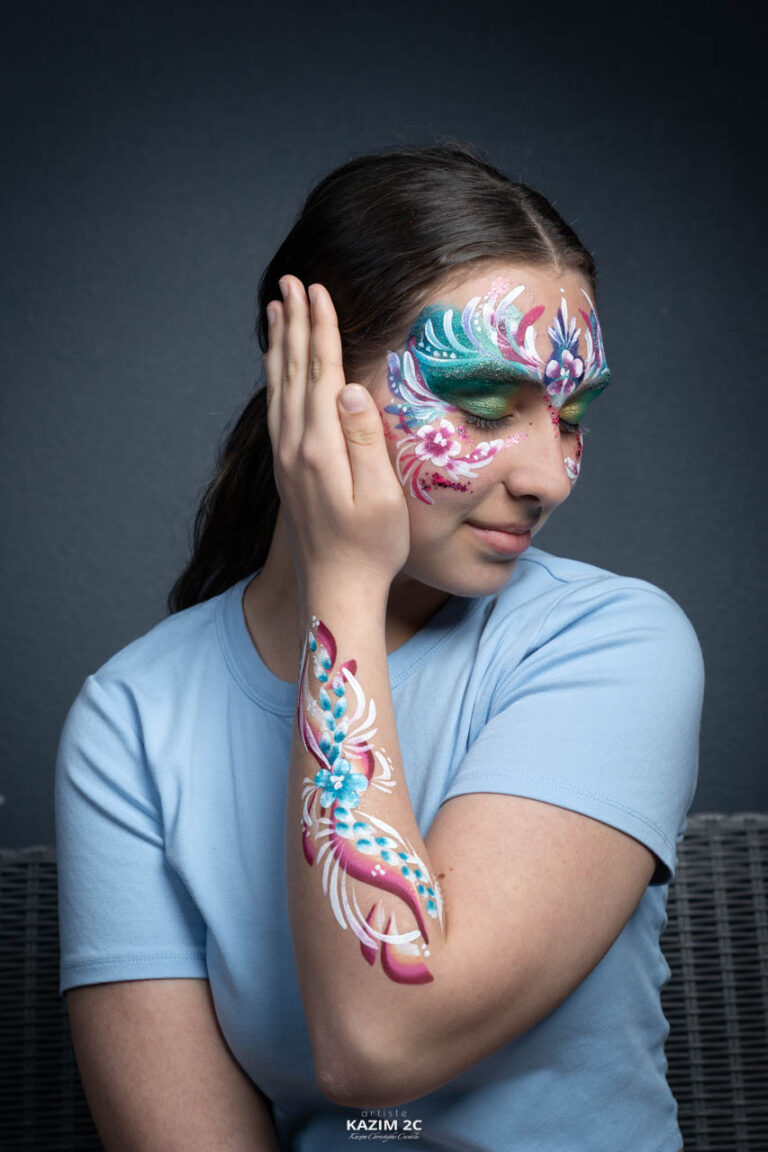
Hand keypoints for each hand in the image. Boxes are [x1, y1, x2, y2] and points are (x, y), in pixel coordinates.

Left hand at [264, 275, 410, 601]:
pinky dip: (274, 380)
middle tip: (291, 282)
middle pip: (293, 372)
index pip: (320, 374)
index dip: (321, 330)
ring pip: (278, 389)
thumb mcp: (381, 496)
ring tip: (277, 311)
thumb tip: (348, 388)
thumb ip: (364, 440)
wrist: (337, 591)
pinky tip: (276, 369)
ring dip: (279, 346)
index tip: (318, 290)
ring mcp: (287, 460)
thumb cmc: (372, 548)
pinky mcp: (287, 472)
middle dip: (295, 324)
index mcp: (321, 448)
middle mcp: (295, 448)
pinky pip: (276, 410)